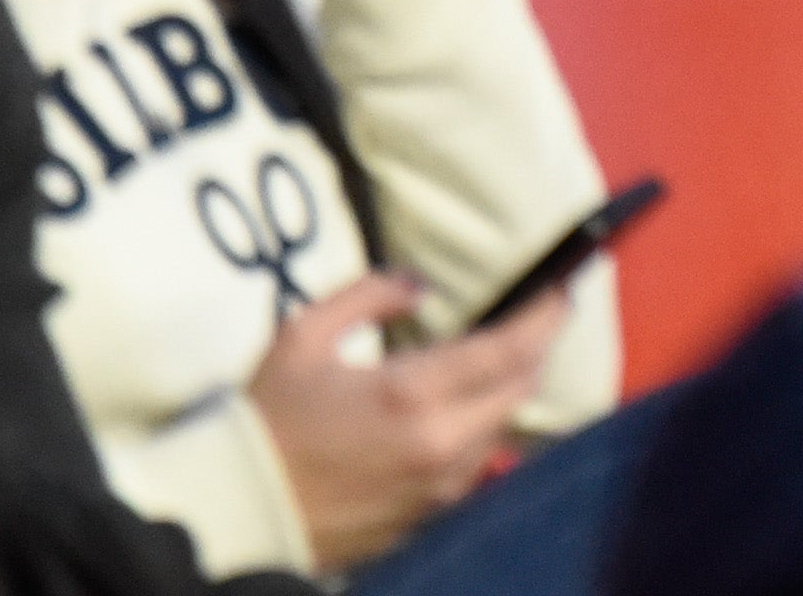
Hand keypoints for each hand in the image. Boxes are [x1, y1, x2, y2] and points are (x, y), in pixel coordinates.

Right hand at [246, 273, 565, 570]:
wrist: (240, 511)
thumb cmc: (266, 422)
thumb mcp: (303, 336)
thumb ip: (370, 295)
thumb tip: (420, 285)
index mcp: (412, 395)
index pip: (510, 349)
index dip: (547, 315)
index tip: (563, 288)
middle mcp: (439, 444)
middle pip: (521, 389)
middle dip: (536, 347)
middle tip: (537, 315)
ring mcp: (438, 488)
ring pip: (503, 427)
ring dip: (510, 389)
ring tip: (502, 355)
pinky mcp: (428, 516)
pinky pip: (477, 464)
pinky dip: (484, 428)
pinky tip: (468, 406)